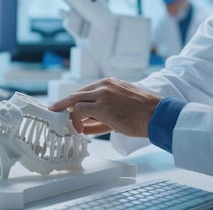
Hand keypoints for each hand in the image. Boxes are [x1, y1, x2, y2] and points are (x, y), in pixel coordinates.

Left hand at [48, 77, 162, 137]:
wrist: (156, 114)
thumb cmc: (144, 113)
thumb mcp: (122, 105)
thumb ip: (105, 111)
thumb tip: (88, 123)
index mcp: (110, 83)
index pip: (86, 91)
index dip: (74, 101)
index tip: (66, 107)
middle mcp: (104, 85)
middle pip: (77, 94)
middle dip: (64, 104)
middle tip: (55, 111)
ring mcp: (102, 95)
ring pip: (75, 101)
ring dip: (68, 114)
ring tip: (65, 124)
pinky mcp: (101, 106)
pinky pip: (80, 111)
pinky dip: (75, 121)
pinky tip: (78, 129)